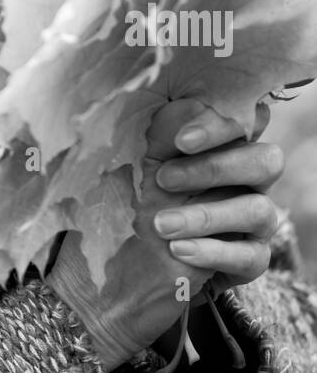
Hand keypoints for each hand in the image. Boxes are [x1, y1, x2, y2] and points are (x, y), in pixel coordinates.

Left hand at [45, 97, 282, 370]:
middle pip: (266, 161)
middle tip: (164, 179)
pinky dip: (215, 251)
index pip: (246, 121)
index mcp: (217, 145)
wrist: (107, 273)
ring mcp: (250, 222)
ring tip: (161, 225)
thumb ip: (159, 130)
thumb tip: (184, 99)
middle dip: (217, 168)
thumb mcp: (131, 161)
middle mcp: (242, 180)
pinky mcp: (246, 261)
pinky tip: (180, 251)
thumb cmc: (120, 202)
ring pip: (260, 209)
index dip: (223, 126)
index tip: (182, 140)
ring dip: (206, 215)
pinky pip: (252, 256)